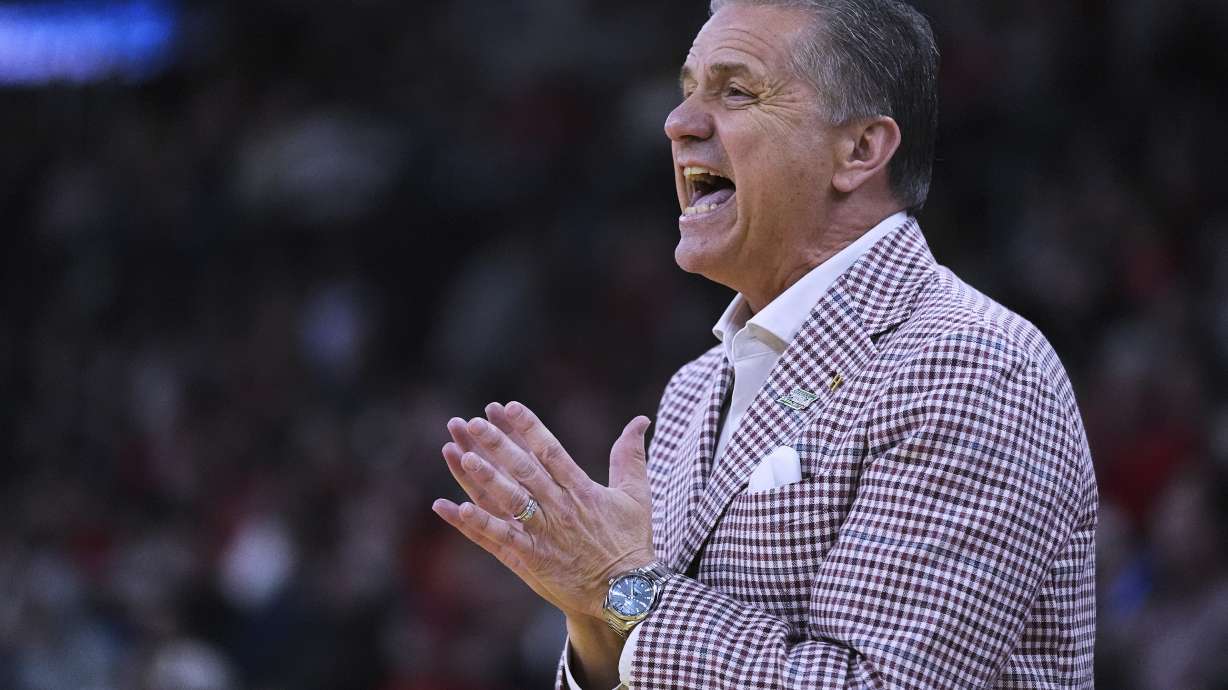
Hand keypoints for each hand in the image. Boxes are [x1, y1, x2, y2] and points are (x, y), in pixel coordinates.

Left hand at [433, 401, 654, 618]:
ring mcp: (546, 533)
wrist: (628, 592)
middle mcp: (561, 508)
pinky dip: (481, 524)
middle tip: (474, 422)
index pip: (551, 451)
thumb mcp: (636, 494)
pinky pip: (503, 538)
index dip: (529, 427)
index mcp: (582, 489)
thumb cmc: (631, 542)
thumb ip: (631, 455)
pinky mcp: (534, 558)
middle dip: (499, 445)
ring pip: (511, 500)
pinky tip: (460, 508)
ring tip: (464, 457)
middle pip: (525, 470)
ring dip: (486, 478)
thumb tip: (640, 420)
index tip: (508, 406)